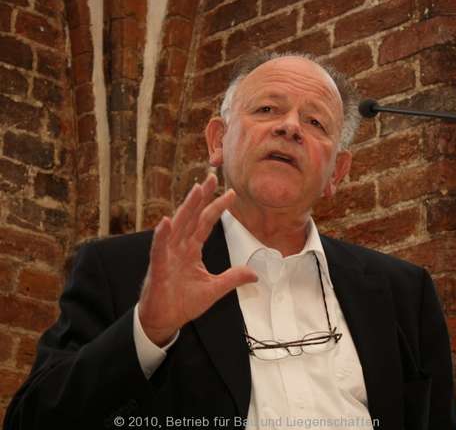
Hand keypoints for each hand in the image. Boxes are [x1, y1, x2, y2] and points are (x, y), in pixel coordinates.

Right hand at [138, 174, 257, 345]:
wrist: (164, 320)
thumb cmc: (183, 302)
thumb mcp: (214, 289)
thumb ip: (232, 278)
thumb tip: (254, 273)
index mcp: (191, 249)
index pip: (206, 223)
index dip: (217, 207)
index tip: (231, 193)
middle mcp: (179, 247)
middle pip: (192, 217)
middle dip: (201, 197)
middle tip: (211, 177)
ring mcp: (168, 255)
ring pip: (177, 226)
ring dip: (186, 208)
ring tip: (195, 191)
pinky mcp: (158, 268)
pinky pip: (159, 250)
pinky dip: (162, 236)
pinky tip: (166, 222)